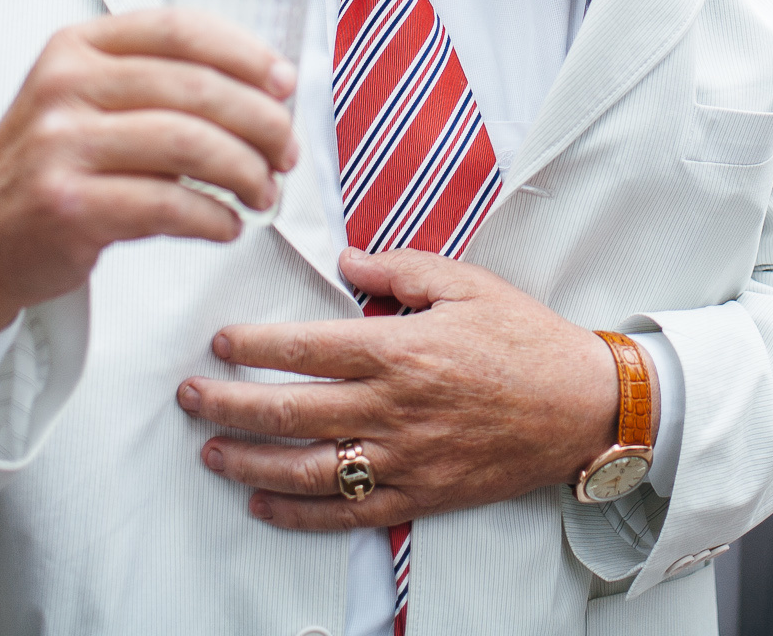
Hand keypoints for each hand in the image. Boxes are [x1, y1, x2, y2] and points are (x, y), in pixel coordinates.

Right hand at [0, 9, 300, 334]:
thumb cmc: (54, 167)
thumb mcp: (87, 101)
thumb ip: (159, 84)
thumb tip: (267, 91)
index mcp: (76, 47)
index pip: (180, 29)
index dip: (246, 53)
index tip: (285, 83)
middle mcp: (64, 86)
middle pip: (196, 88)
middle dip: (261, 122)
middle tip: (286, 151)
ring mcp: (60, 145)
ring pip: (189, 144)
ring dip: (246, 171)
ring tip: (264, 191)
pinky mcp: (66, 206)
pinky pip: (168, 205)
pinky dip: (214, 217)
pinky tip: (227, 224)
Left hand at [179, 248, 621, 530]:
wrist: (583, 406)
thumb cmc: (525, 338)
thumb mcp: (466, 281)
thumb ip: (398, 267)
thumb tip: (344, 259)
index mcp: (399, 348)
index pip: (304, 347)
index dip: (252, 346)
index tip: (219, 342)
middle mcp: (392, 407)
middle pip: (289, 410)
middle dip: (227, 404)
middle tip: (188, 396)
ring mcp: (404, 457)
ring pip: (306, 468)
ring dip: (249, 462)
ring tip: (212, 451)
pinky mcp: (420, 495)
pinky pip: (346, 512)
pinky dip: (298, 513)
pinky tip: (264, 505)